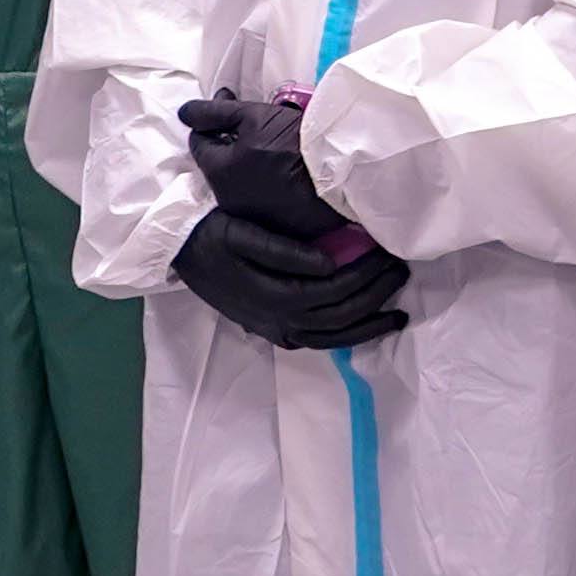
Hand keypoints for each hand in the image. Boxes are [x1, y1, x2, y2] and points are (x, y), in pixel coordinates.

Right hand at [176, 206, 410, 350]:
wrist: (175, 252)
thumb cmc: (209, 234)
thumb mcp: (241, 232)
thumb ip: (284, 251)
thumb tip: (329, 262)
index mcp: (271, 294)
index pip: (331, 289)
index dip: (362, 275)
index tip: (386, 254)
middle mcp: (276, 320)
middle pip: (338, 316)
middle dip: (374, 295)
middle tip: (399, 271)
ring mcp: (273, 330)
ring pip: (332, 338)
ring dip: (367, 327)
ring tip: (398, 315)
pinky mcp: (271, 331)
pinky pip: (317, 342)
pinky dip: (344, 340)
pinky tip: (363, 330)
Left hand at [180, 88, 393, 270]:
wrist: (341, 172)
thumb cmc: (295, 140)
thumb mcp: (252, 116)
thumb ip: (215, 113)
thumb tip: (184, 112)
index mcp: (219, 173)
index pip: (200, 143)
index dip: (209, 120)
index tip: (225, 103)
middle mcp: (230, 200)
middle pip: (220, 164)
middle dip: (228, 141)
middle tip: (249, 123)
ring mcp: (254, 216)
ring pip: (240, 183)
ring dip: (247, 162)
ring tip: (268, 144)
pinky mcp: (279, 225)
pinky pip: (264, 199)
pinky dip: (267, 182)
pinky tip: (282, 169)